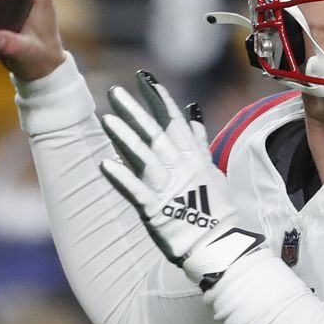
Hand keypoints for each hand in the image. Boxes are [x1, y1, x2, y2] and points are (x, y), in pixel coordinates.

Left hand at [99, 71, 263, 289]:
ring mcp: (167, 187)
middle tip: (115, 92)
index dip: (158, 98)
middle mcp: (179, 167)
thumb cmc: (216, 209)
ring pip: (143, 156)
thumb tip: (193, 113)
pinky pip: (135, 190)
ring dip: (124, 137)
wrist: (218, 244)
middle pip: (154, 133)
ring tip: (106, 119)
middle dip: (134, 110)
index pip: (173, 121)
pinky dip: (121, 177)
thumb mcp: (211, 169)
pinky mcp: (155, 209)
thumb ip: (199, 142)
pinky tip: (105, 163)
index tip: (144, 79)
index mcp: (193, 157)